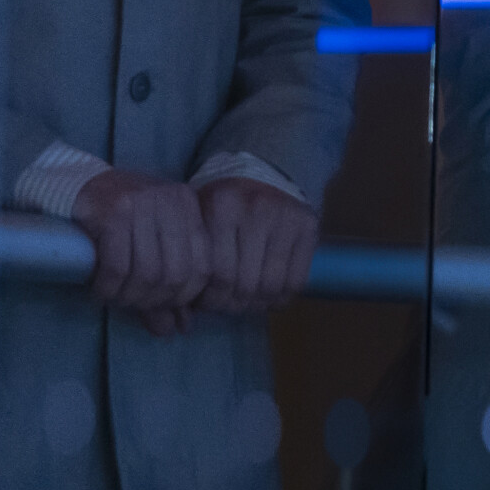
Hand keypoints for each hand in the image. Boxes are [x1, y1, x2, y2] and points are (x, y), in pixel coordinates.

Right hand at [72, 169, 209, 336]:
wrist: (76, 185)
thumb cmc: (118, 218)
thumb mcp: (149, 245)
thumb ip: (165, 286)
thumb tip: (175, 330)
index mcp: (189, 206)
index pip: (202, 268)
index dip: (182, 298)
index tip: (160, 307)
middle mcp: (171, 201)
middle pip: (175, 275)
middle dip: (152, 300)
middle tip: (131, 304)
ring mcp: (143, 203)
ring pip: (147, 274)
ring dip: (128, 297)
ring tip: (115, 298)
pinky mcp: (113, 212)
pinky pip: (118, 267)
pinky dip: (108, 288)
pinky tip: (100, 291)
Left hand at [197, 176, 319, 315]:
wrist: (260, 175)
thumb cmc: (221, 208)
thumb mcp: (197, 221)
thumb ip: (189, 260)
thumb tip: (182, 314)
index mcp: (221, 207)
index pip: (217, 274)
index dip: (211, 299)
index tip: (207, 302)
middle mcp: (256, 208)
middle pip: (245, 283)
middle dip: (234, 304)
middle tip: (227, 305)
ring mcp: (286, 217)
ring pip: (271, 286)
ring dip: (258, 305)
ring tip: (247, 303)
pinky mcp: (308, 226)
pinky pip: (296, 281)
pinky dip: (281, 299)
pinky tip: (270, 297)